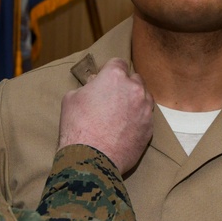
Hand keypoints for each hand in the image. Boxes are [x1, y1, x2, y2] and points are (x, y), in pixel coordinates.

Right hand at [58, 58, 152, 174]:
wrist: (91, 158)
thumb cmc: (77, 126)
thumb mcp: (71, 98)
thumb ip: (87, 87)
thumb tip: (93, 85)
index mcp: (115, 76)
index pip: (117, 62)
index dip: (109, 70)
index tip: (103, 79)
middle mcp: (134, 89)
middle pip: (134, 79)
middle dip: (124, 85)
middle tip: (111, 98)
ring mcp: (145, 109)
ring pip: (143, 97)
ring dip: (134, 101)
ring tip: (120, 114)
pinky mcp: (150, 128)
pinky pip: (145, 117)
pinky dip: (137, 119)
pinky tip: (124, 128)